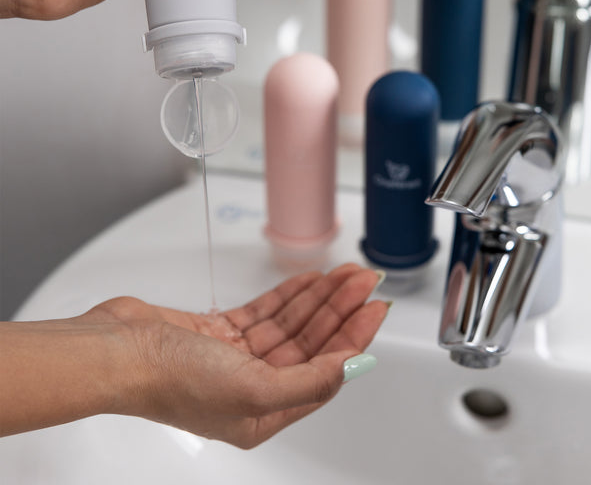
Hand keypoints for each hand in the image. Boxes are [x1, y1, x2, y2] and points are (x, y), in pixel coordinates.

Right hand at [84, 264, 387, 447]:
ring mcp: (236, 357)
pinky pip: (266, 311)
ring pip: (292, 323)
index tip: (376, 308)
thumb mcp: (251, 390)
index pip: (325, 371)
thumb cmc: (172, 380)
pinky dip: (289, 295)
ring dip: (319, 297)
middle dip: (341, 310)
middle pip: (312, 343)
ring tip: (346, 273)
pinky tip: (310, 280)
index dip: (354, 338)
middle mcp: (252, 386)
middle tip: (365, 281)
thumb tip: (351, 368)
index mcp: (263, 412)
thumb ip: (308, 382)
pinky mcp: (220, 332)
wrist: (118, 350)